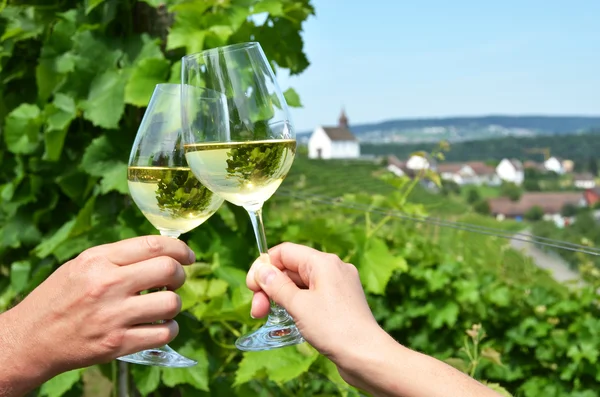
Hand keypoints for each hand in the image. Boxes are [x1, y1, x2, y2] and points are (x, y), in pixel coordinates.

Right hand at [1, 235, 195, 394]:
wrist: (30, 339)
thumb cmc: (59, 298)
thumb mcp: (82, 265)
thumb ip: (118, 257)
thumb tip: (161, 253)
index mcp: (99, 260)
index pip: (154, 245)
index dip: (180, 248)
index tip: (187, 256)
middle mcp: (107, 284)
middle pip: (168, 270)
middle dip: (180, 275)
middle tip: (174, 282)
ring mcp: (113, 316)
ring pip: (171, 303)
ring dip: (174, 305)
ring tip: (163, 306)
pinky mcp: (117, 344)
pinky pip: (164, 334)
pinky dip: (170, 330)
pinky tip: (159, 327)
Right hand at [246, 243, 384, 361]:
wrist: (366, 356)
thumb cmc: (334, 328)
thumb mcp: (298, 305)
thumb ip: (276, 285)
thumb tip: (262, 270)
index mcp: (323, 262)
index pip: (285, 252)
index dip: (264, 266)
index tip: (252, 288)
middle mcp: (333, 268)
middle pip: (291, 268)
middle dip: (270, 286)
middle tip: (257, 311)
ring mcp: (338, 285)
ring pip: (300, 284)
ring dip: (280, 297)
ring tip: (267, 317)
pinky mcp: (340, 302)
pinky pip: (311, 295)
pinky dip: (296, 304)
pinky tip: (288, 319)